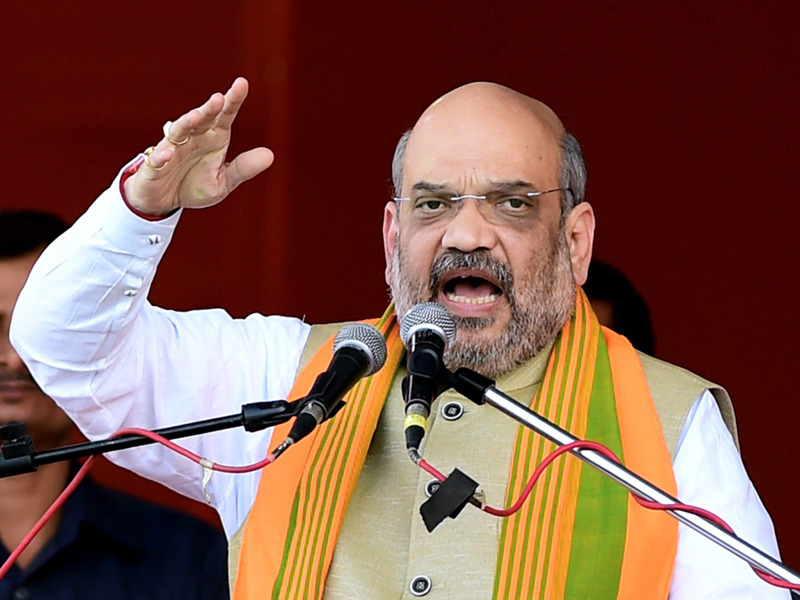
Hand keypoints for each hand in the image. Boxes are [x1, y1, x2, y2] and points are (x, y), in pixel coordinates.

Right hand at [124, 77, 273, 215]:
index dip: (233, 100)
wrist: (163, 201)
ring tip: (197, 116)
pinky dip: (160, 157)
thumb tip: (270, 155)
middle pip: (202, 118)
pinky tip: (167, 155)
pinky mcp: (154, 165)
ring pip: (179, 131)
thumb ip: (243, 168)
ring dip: (187, 122)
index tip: (242, 83)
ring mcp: (172, 148)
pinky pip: (156, 160)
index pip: (225, 115)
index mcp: (214, 137)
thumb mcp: (223, 182)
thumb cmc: (194, 186)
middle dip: (209, 108)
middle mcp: (193, 137)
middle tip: (219, 98)